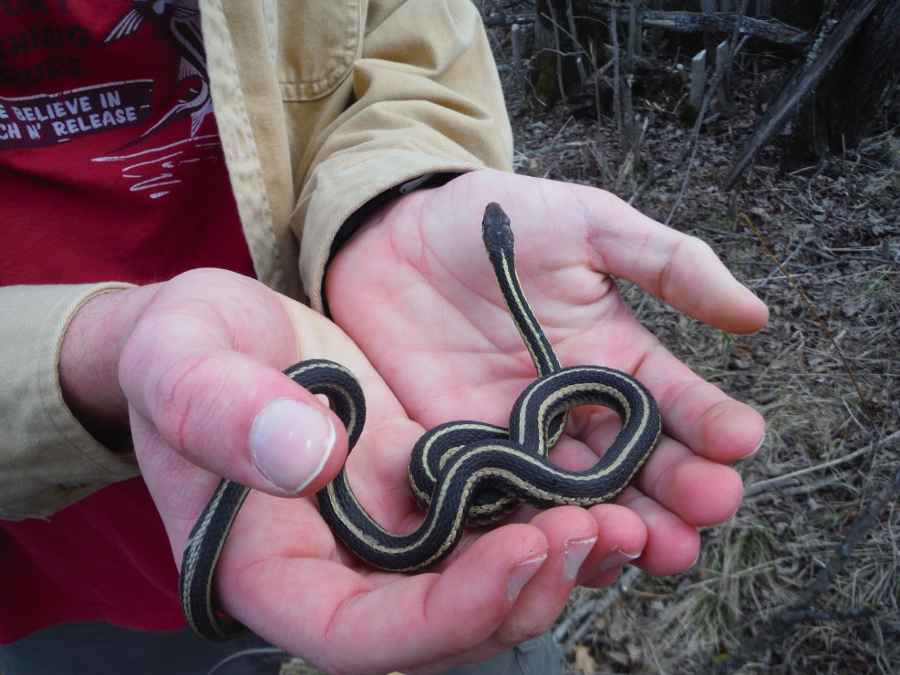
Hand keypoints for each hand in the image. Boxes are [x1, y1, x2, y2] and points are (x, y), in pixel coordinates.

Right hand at [60, 269, 585, 671]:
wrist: (214, 333)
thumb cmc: (178, 349)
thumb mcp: (179, 359)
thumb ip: (220, 410)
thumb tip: (310, 456)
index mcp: (268, 570)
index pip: (358, 638)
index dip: (444, 617)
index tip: (518, 553)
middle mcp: (335, 568)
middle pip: (439, 628)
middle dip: (522, 593)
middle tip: (596, 529)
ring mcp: (383, 532)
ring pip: (476, 582)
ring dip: (552, 562)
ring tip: (622, 516)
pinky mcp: (419, 487)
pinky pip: (485, 521)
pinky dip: (537, 511)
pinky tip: (590, 484)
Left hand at [326, 169, 768, 589]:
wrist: (392, 233)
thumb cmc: (492, 219)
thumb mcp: (586, 224)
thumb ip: (665, 264)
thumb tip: (755, 314)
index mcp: (616, 360)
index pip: (677, 404)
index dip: (711, 424)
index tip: (738, 441)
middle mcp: (576, 413)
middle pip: (638, 469)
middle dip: (676, 495)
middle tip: (703, 515)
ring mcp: (519, 441)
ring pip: (580, 501)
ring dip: (619, 526)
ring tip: (652, 546)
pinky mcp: (462, 456)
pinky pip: (503, 503)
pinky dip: (533, 528)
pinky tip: (558, 543)